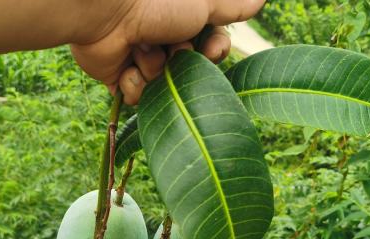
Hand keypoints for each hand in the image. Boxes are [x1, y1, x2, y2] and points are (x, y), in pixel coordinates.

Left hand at [71, 0, 265, 104]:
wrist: (108, 11)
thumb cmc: (157, 0)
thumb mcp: (204, 4)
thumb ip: (232, 6)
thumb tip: (261, 0)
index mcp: (182, 21)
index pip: (211, 50)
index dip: (213, 53)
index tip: (211, 50)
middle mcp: (163, 40)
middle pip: (189, 71)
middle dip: (182, 63)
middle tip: (173, 50)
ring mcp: (141, 61)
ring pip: (163, 87)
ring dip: (155, 68)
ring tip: (141, 47)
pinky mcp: (119, 78)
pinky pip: (137, 97)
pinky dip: (133, 83)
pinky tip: (125, 65)